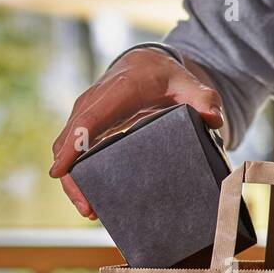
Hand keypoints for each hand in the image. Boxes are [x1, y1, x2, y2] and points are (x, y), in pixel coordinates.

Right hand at [49, 48, 224, 218]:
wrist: (145, 63)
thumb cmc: (165, 76)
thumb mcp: (188, 84)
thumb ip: (204, 99)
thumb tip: (213, 119)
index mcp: (117, 90)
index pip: (89, 120)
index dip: (73, 146)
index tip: (59, 171)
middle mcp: (94, 100)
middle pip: (70, 139)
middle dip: (71, 175)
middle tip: (86, 208)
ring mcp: (84, 113)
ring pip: (64, 146)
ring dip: (71, 179)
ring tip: (88, 209)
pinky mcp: (83, 125)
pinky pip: (70, 149)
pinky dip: (73, 173)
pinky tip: (88, 197)